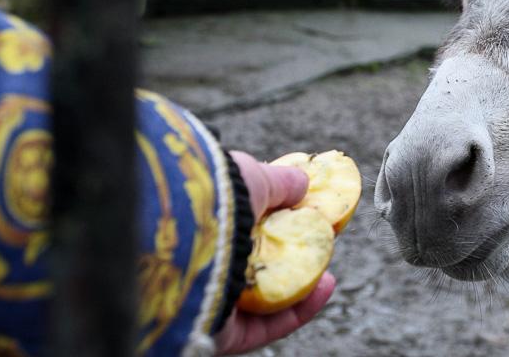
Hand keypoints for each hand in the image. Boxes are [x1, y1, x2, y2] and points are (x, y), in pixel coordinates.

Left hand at [214, 151, 335, 354]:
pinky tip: (325, 287)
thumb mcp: (250, 176)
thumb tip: (303, 182)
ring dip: (302, 286)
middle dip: (293, 258)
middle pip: (253, 265)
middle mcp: (204, 261)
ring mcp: (210, 298)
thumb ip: (279, 181)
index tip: (311, 215)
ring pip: (262, 299)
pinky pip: (264, 326)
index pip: (243, 225)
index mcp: (204, 222)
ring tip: (330, 273)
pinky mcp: (219, 332)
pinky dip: (298, 310)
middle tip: (323, 245)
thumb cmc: (212, 197)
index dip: (280, 221)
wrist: (178, 234)